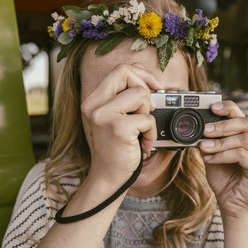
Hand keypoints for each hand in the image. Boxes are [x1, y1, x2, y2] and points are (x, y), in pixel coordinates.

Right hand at [80, 64, 162, 188]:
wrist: (108, 177)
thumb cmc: (116, 149)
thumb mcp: (116, 118)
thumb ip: (125, 98)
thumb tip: (151, 81)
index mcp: (93, 99)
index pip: (120, 69)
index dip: (142, 74)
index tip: (154, 88)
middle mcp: (93, 104)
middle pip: (127, 73)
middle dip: (145, 89)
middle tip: (146, 111)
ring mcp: (103, 115)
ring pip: (141, 94)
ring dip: (148, 115)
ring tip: (140, 132)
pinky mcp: (118, 128)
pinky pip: (148, 119)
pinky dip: (151, 133)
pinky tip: (142, 145)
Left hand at [199, 100, 247, 220]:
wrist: (229, 205)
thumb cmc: (224, 180)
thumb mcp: (212, 154)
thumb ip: (210, 140)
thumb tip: (198, 125)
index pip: (244, 116)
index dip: (229, 108)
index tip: (212, 107)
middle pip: (246, 123)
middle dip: (222, 125)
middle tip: (205, 131)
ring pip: (244, 139)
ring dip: (221, 142)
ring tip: (205, 147)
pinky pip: (242, 155)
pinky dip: (223, 155)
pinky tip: (210, 160)